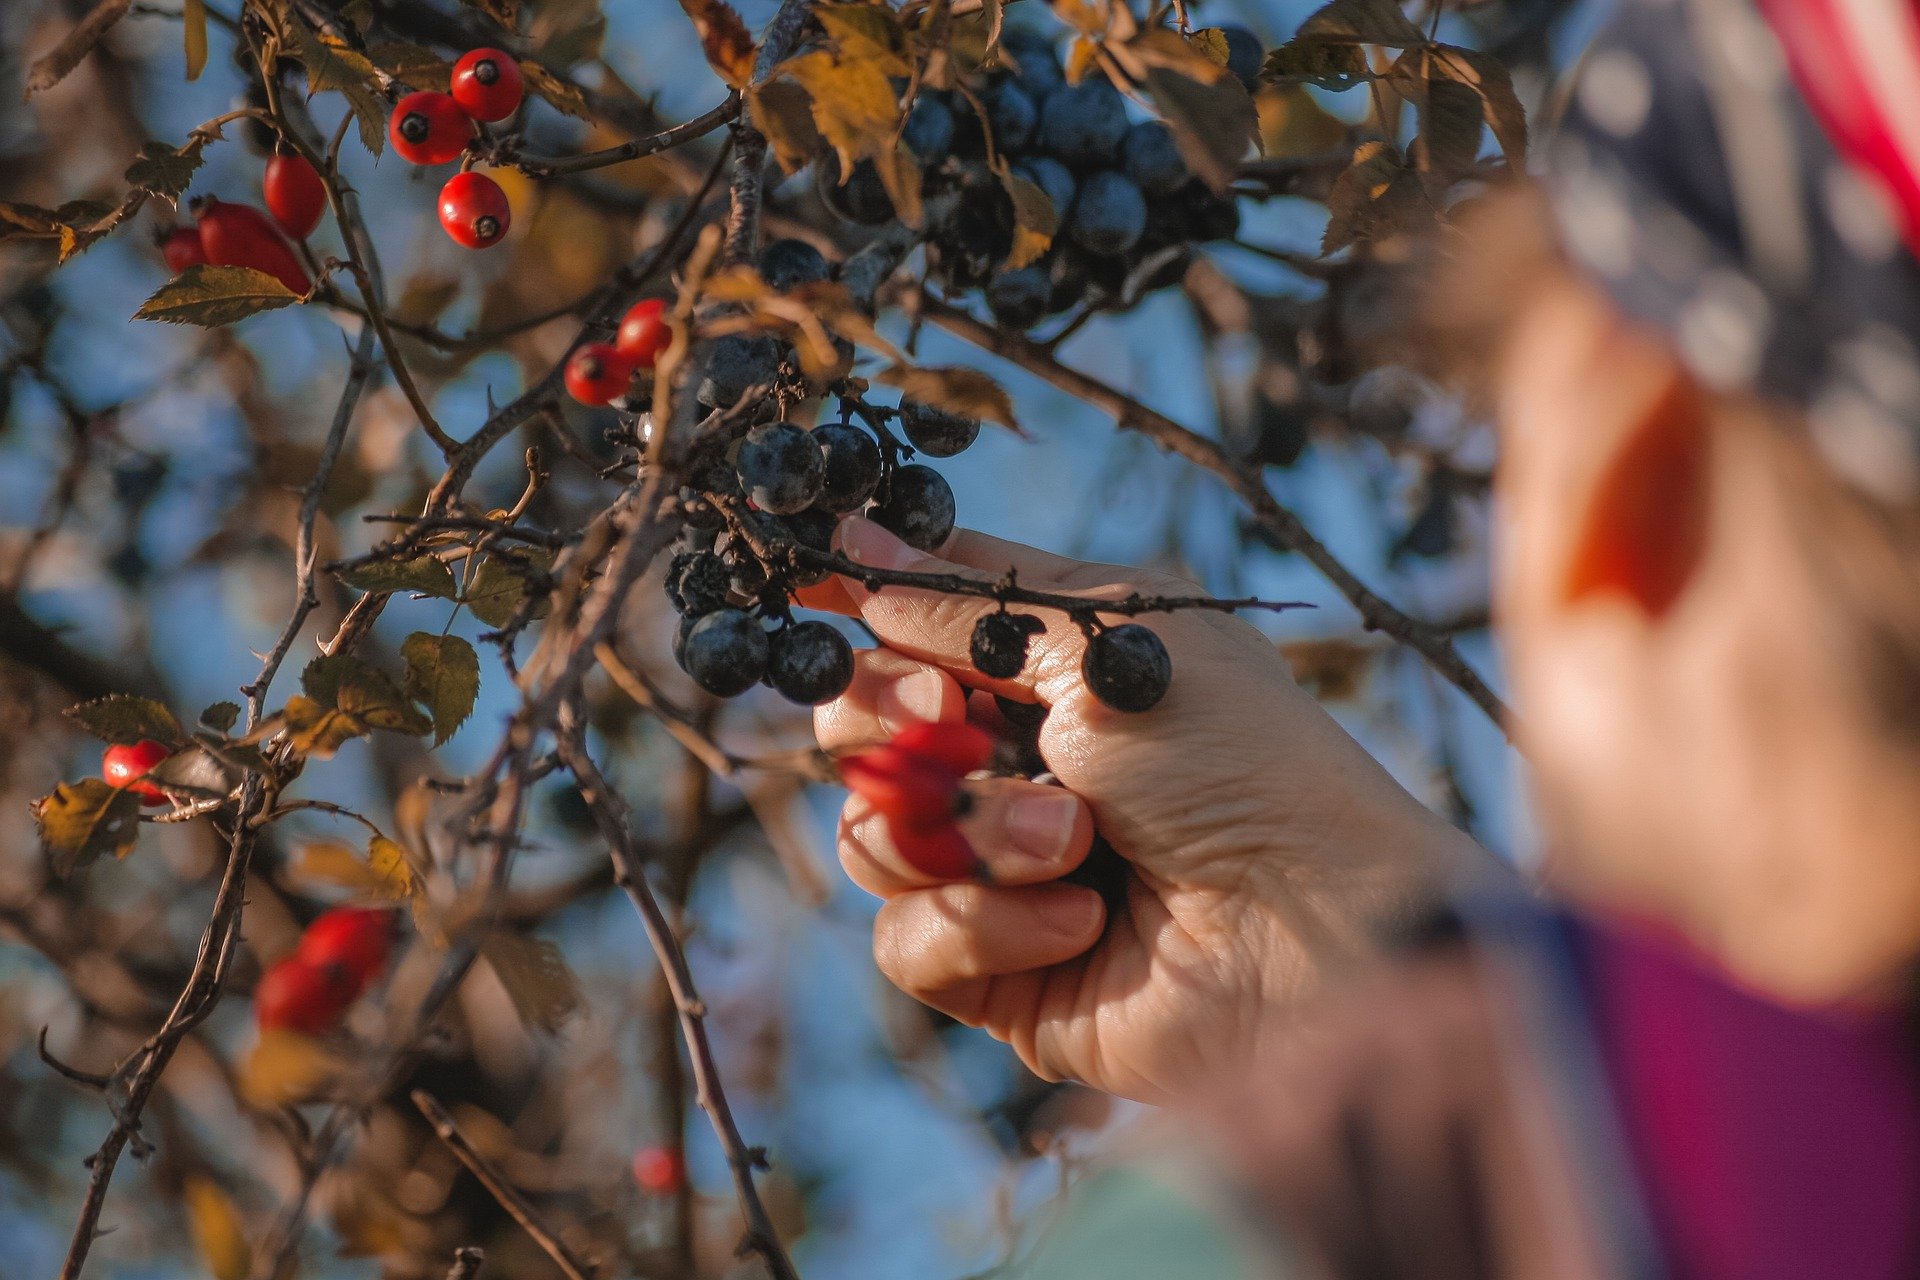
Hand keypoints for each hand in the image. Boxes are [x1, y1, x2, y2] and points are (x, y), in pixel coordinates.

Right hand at [815, 516, 1487, 1101]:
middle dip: (891, 716)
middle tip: (952, 716)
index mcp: (1054, 665)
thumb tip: (852, 545)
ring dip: (965, 830)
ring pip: (871, 832)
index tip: (804, 588)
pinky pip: (906, 939)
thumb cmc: (1238, 762)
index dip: (856, 601)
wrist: (1312, 933)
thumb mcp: (1105, 645)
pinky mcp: (995, 968)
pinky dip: (985, 924)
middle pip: (860, 722)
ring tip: (1071, 843)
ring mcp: (1001, 867)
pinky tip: (1079, 921)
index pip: (918, 617)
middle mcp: (1018, 758)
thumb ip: (968, 604)